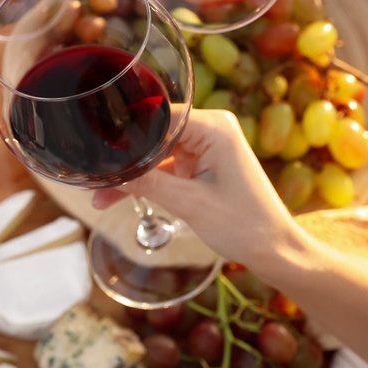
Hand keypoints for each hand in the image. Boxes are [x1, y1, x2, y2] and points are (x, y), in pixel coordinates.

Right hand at [92, 108, 297, 267]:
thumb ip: (146, 183)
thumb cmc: (244, 225)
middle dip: (126, 159)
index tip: (97, 151)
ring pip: (156, 154)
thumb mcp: (189, 203)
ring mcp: (207, 147)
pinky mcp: (204, 165)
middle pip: (154, 134)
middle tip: (94, 179)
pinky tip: (118, 197)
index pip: (157, 117)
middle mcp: (211, 129)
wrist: (274, 250)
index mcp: (214, 127)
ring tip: (99, 196)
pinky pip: (167, 167)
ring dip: (133, 175)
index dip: (126, 134)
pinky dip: (147, 182)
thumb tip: (107, 173)